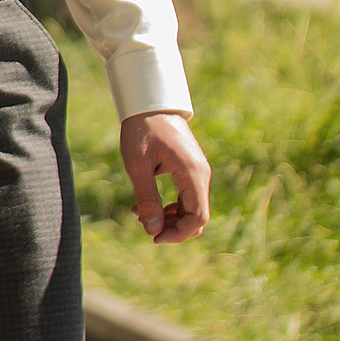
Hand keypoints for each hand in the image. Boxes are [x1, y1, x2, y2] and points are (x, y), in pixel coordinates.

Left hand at [121, 111, 209, 242]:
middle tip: (142, 223)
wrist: (149, 103)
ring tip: (138, 211)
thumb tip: (153, 230)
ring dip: (169, 217)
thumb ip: (147, 198)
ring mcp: (198, 172)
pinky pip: (186, 198)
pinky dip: (170, 207)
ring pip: (191, 208)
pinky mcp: (190, 170)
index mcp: (193, 173)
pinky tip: (146, 204)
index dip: (179, 233)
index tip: (154, 237)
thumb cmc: (141, 130)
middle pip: (197, 216)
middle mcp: (201, 175)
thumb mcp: (138, 166)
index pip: (198, 217)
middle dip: (173, 227)